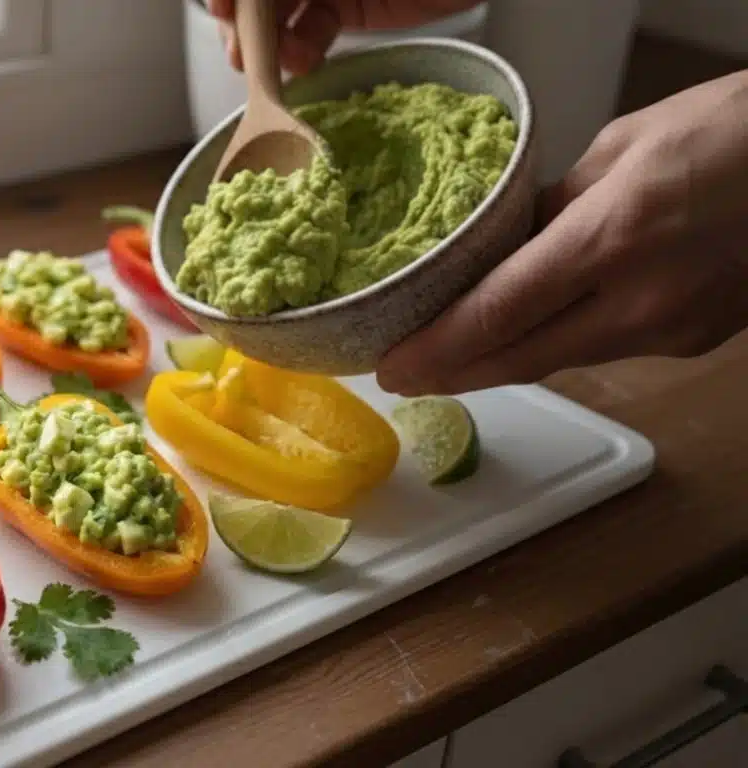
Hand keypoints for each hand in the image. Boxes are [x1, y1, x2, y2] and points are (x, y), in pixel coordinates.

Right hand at [207, 0, 481, 74]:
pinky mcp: (345, 9)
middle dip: (243, 24)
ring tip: (277, 66)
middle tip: (241, 53)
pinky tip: (303, 64)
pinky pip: (309, 32)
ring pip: (275, 16)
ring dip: (267, 44)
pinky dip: (300, 53)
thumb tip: (250, 4)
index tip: (219, 9)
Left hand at [376, 70, 747, 396]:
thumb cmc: (736, 131)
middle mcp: (639, 302)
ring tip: (451, 354)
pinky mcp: (696, 340)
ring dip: (503, 361)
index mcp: (611, 240)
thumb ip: (557, 205)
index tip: (390, 367)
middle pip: (521, 359)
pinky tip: (533, 332)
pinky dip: (560, 343)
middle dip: (454, 372)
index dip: (436, 350)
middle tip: (402, 376)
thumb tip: (508, 244)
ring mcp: (673, 331)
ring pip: (562, 359)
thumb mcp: (626, 146)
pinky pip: (606, 349)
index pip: (497, 314)